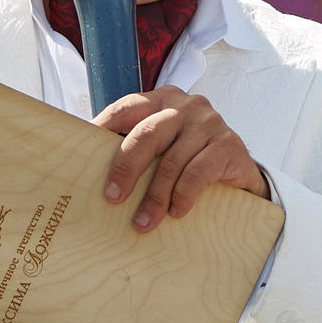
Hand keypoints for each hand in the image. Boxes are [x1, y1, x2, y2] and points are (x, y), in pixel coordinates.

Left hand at [98, 86, 269, 230]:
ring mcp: (210, 123)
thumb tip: (84, 170)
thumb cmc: (189, 158)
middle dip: (126, 168)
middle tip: (113, 197)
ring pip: (172, 160)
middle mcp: (186, 106)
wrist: (238, 171)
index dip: (103, 128)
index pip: (126, 108)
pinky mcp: (229, 144)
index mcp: (161, 100)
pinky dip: (184, 195)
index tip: (83, 156)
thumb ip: (135, 149)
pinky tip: (176, 212)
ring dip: (155, 196)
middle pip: (148, 134)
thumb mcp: (161, 147)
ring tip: (144, 222)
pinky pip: (199, 171)